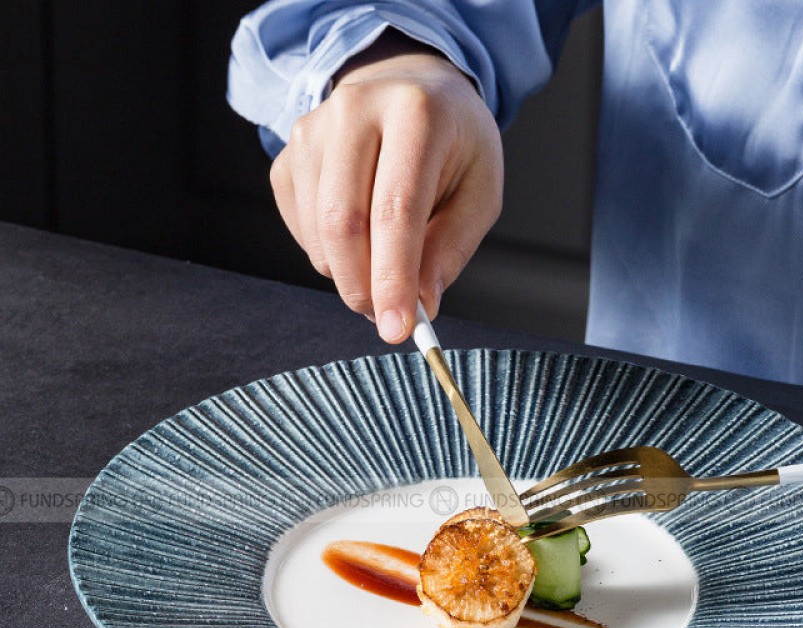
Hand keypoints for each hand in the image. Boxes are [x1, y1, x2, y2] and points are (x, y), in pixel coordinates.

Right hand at [269, 31, 503, 341]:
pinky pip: (302, 231)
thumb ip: (451, 249)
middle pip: (343, 224)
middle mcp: (354, 110)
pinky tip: (361, 234)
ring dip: (350, 275)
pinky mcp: (288, 154)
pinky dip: (331, 255)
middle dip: (364, 287)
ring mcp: (312, 130)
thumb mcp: (480, 192)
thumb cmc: (454, 146)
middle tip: (388, 317)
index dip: (393, 278)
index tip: (397, 329)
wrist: (411, 89)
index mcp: (414, 114)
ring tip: (385, 264)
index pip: (395, 209)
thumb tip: (421, 304)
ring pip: (318, 235)